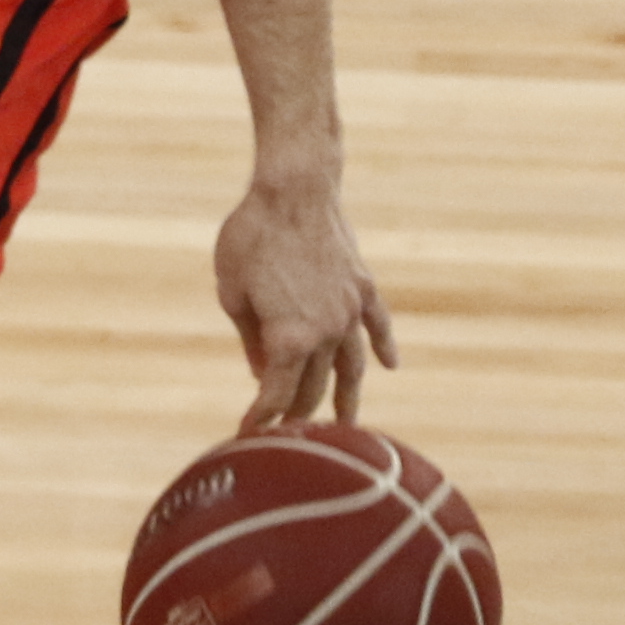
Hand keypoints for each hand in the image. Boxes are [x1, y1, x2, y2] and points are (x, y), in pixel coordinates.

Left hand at [214, 171, 396, 429]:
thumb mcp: (232, 292)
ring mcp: (350, 311)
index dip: (261, 418)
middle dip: (298, 413)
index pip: (275, 394)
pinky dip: (386, 347)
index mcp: (289, 338)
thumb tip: (262, 372)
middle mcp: (326, 332)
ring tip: (348, 426)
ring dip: (348, 398)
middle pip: (313, 386)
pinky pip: (379, 326)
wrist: (293, 188)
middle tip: (291, 436)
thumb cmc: (250, 236)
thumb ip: (249, 338)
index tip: (248, 435)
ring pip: (352, 367)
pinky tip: (392, 365)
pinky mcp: (363, 288)